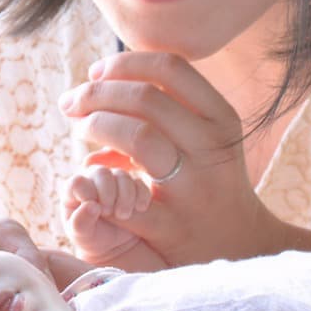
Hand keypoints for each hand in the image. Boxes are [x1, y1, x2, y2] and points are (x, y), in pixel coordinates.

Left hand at [58, 51, 294, 268]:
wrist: (239, 246)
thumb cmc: (207, 180)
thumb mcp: (202, 137)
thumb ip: (162, 108)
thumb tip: (96, 83)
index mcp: (220, 117)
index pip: (170, 67)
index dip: (125, 63)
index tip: (95, 72)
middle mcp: (211, 147)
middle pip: (146, 98)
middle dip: (96, 93)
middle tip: (70, 102)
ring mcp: (194, 186)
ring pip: (138, 135)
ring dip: (96, 125)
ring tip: (80, 128)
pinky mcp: (173, 226)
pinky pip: (125, 193)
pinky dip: (98, 177)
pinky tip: (88, 171)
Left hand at [63, 164, 166, 270]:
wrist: (112, 244)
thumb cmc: (90, 237)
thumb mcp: (81, 235)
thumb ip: (80, 222)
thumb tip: (92, 206)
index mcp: (74, 190)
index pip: (77, 181)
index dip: (87, 194)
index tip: (95, 210)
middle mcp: (92, 180)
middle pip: (101, 173)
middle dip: (108, 193)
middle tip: (109, 213)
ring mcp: (113, 181)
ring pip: (122, 176)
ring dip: (125, 196)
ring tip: (123, 215)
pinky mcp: (132, 186)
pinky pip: (139, 182)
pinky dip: (141, 195)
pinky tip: (139, 209)